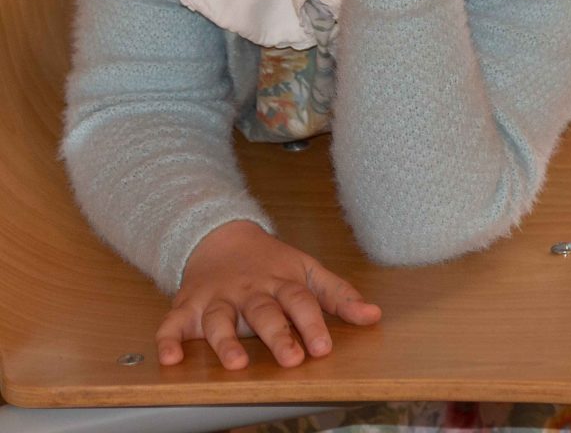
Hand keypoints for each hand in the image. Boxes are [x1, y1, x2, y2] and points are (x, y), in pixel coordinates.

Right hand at [155, 220, 381, 369]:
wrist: (220, 234)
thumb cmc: (271, 262)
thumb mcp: (307, 270)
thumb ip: (339, 295)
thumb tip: (374, 316)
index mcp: (281, 282)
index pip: (300, 301)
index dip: (313, 323)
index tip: (323, 348)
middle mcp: (249, 291)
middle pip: (263, 312)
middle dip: (277, 335)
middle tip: (290, 358)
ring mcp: (217, 298)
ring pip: (220, 320)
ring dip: (225, 341)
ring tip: (236, 363)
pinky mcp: (188, 306)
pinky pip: (173, 324)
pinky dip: (168, 341)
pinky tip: (170, 358)